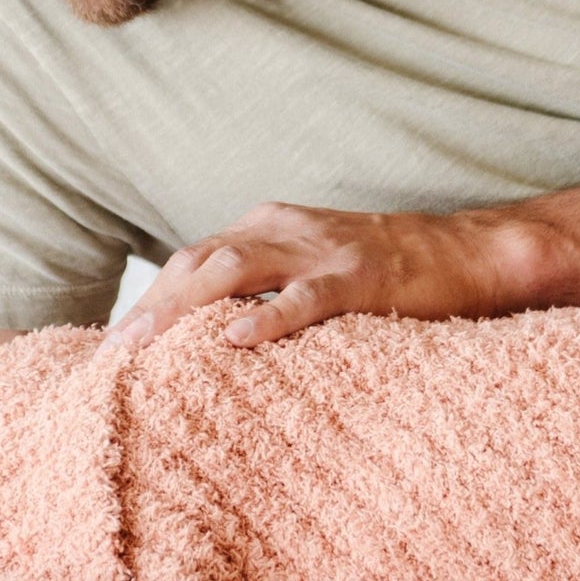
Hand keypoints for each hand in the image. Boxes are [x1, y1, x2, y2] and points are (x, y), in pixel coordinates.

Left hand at [98, 201, 534, 352]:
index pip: (193, 258)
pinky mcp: (362, 277)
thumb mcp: (313, 269)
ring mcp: (323, 250)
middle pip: (200, 261)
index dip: (151, 298)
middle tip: (112, 353)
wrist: (467, 252)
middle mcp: (286, 229)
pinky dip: (268, 317)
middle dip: (152, 306)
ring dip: (185, 308)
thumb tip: (214, 339)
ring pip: (237, 270)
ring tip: (146, 346)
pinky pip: (307, 297)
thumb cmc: (387, 272)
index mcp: (270, 226)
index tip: (114, 344)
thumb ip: (267, 288)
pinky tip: (235, 341)